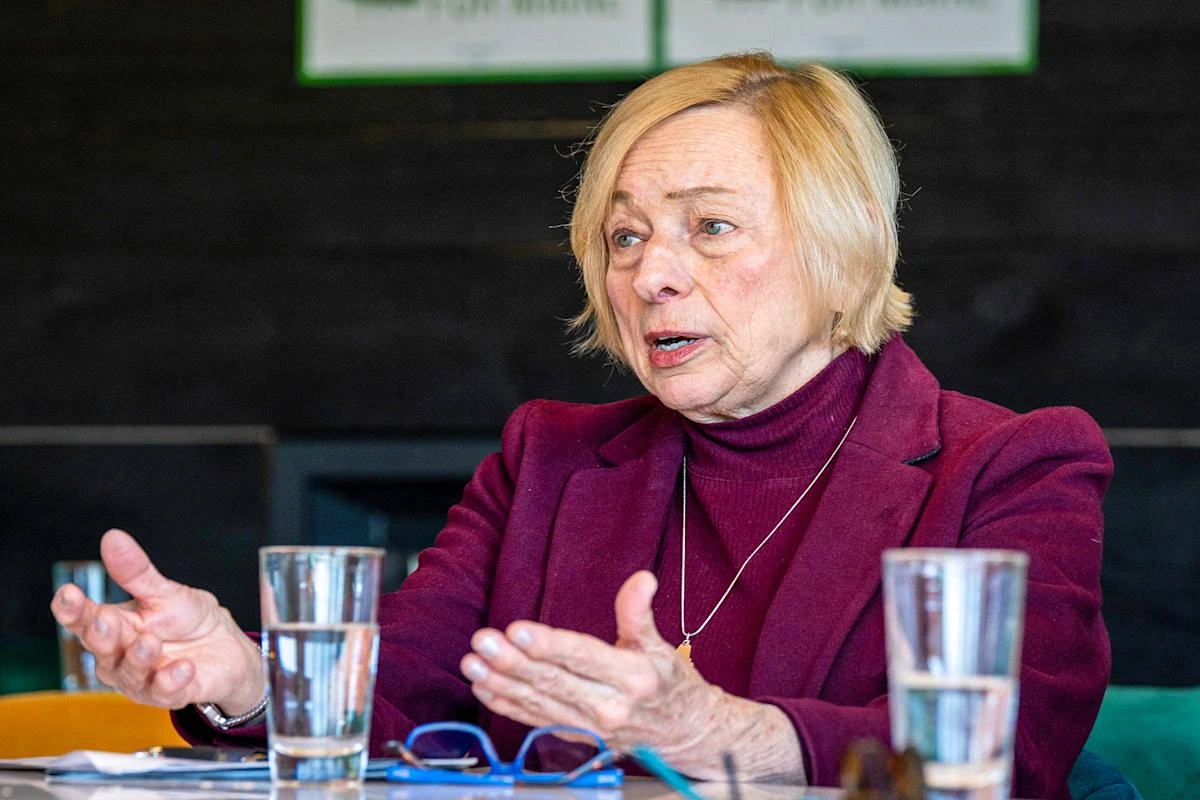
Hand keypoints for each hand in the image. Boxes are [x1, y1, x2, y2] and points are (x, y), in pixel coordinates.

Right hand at [50, 529, 264, 712]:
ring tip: (150, 643)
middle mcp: (120, 656)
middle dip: (100, 636)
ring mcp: (143, 678)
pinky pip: (165, 692)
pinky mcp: (171, 693)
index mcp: (115, 626)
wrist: (228, 647)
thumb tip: (113, 538)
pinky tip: (183, 667)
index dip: (72, 609)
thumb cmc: (189, 620)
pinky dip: (171, 681)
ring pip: (129, 674)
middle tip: (104, 620)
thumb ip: (137, 573)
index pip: (84, 619)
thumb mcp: (166, 592)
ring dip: (137, 659)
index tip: (67, 594)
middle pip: (101, 649)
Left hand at [459, 571, 805, 781]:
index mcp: (632, 678)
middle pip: (554, 681)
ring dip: (501, 682)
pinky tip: (483, 686)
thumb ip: (639, 612)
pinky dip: (506, 704)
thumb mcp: (659, 645)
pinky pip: (535, 719)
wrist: (686, 734)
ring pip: (538, 702)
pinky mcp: (577, 737)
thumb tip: (641, 578)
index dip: (549, 645)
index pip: (583, 657)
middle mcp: (609, 706)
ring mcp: (591, 727)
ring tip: (473, 662)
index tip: (517, 630)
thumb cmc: (669, 684)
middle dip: (513, 661)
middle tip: (483, 640)